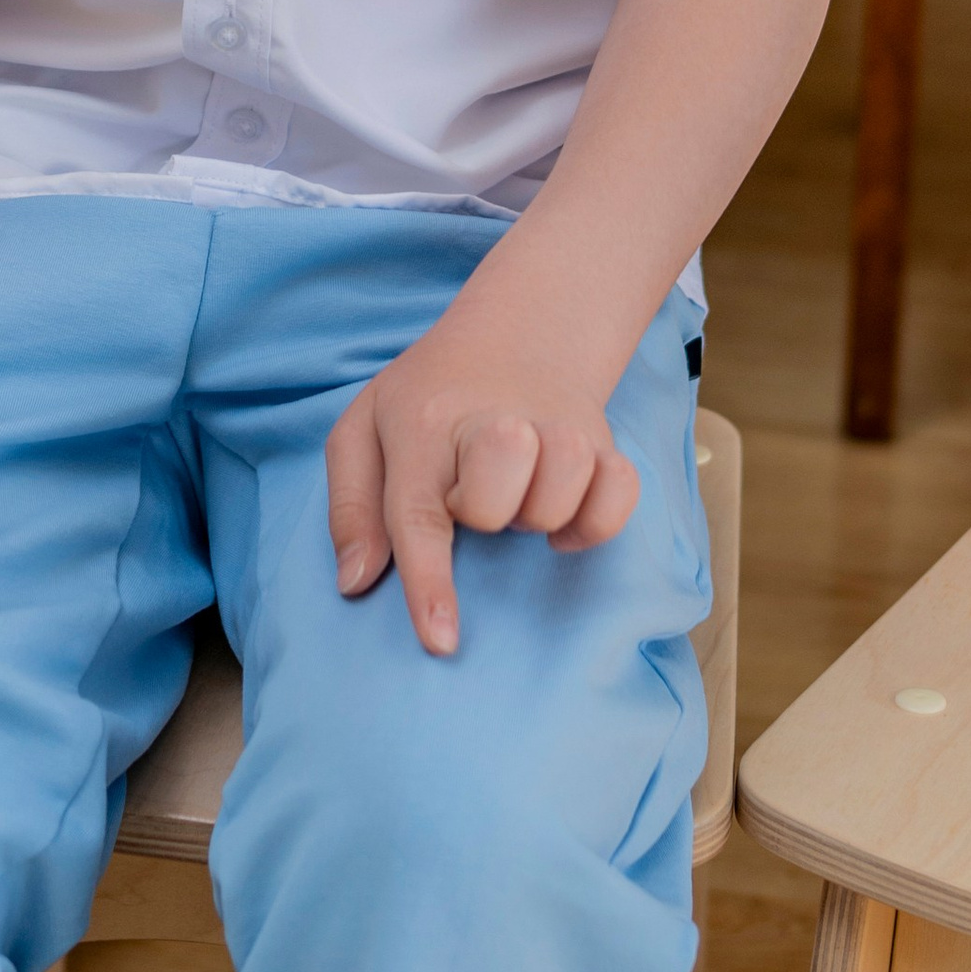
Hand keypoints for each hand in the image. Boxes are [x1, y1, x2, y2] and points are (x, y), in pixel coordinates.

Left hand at [325, 299, 639, 656]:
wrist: (517, 331)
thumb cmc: (428, 398)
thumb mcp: (362, 432)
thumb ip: (351, 509)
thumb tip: (355, 582)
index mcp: (421, 424)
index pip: (419, 514)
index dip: (429, 583)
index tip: (440, 640)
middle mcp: (492, 421)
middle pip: (497, 500)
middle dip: (485, 516)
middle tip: (471, 497)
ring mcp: (555, 426)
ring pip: (563, 491)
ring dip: (537, 512)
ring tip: (517, 494)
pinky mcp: (602, 438)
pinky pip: (619, 493)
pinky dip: (595, 518)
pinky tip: (565, 512)